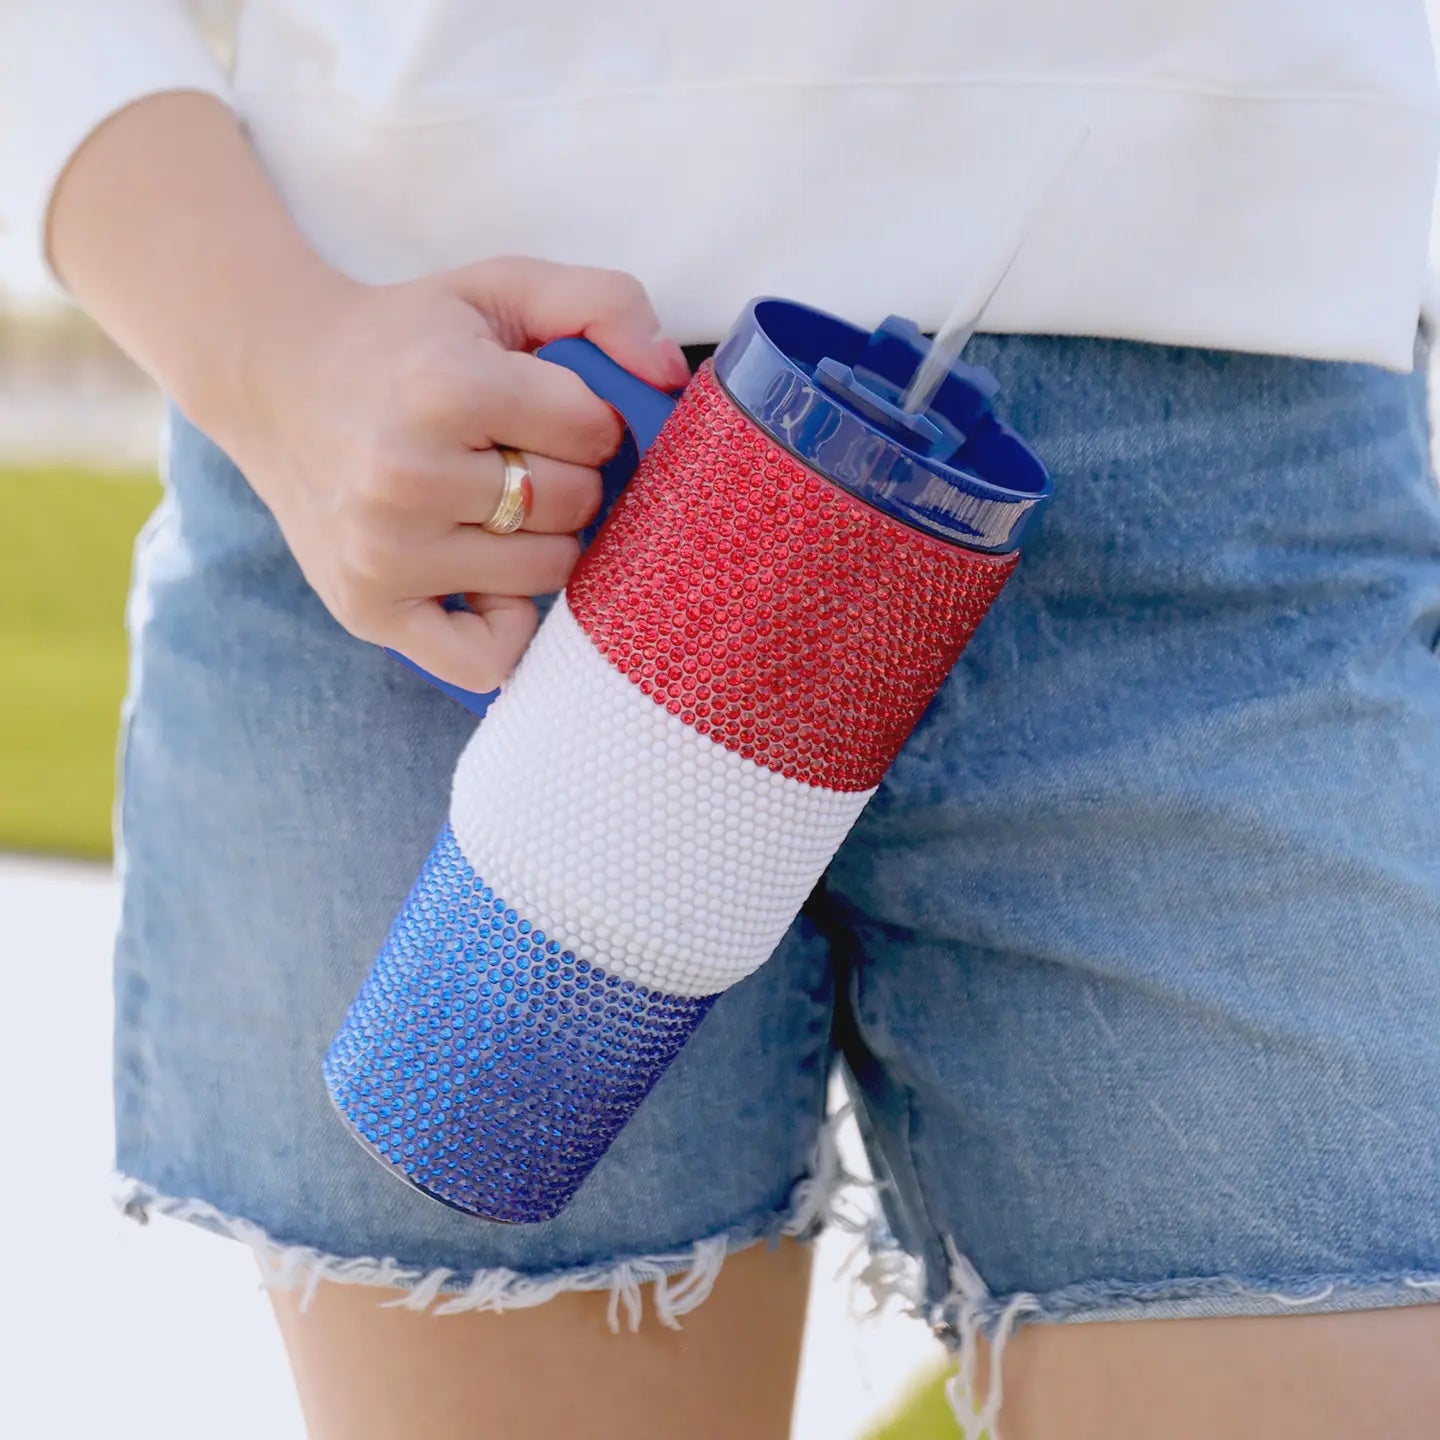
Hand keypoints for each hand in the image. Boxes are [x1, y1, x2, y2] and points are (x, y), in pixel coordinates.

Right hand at [217, 256, 688, 691]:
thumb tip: (671, 377)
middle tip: (515, 454)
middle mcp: (409, 475)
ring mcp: (386, 552)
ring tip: (492, 503)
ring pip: (549, 576)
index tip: (545, 408)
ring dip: (542, 542)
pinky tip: (485, 581)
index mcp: (447, 387)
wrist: (276, 382)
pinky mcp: (369, 609)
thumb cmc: (408, 341)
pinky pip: (486, 660)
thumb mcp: (500, 288)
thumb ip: (603, 302)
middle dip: (568, 478)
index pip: (593, 430)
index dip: (587, 418)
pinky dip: (506, 630)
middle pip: (576, 506)